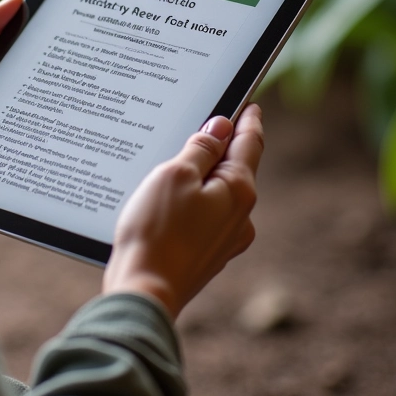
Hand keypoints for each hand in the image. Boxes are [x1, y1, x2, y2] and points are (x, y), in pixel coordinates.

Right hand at [102, 104, 263, 317]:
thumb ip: (201, 148)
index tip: (250, 104)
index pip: (249, 143)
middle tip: (210, 123)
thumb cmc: (156, 230)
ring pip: (219, 193)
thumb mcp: (176, 175)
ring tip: (182, 159)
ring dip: (205, 174)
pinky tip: (172, 199)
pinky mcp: (207, 254)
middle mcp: (240, 216)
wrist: (145, 291)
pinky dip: (194, 199)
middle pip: (235, 168)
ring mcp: (226, 239)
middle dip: (223, 146)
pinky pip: (205, 215)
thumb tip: (221, 126)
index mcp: (238, 190)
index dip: (248, 120)